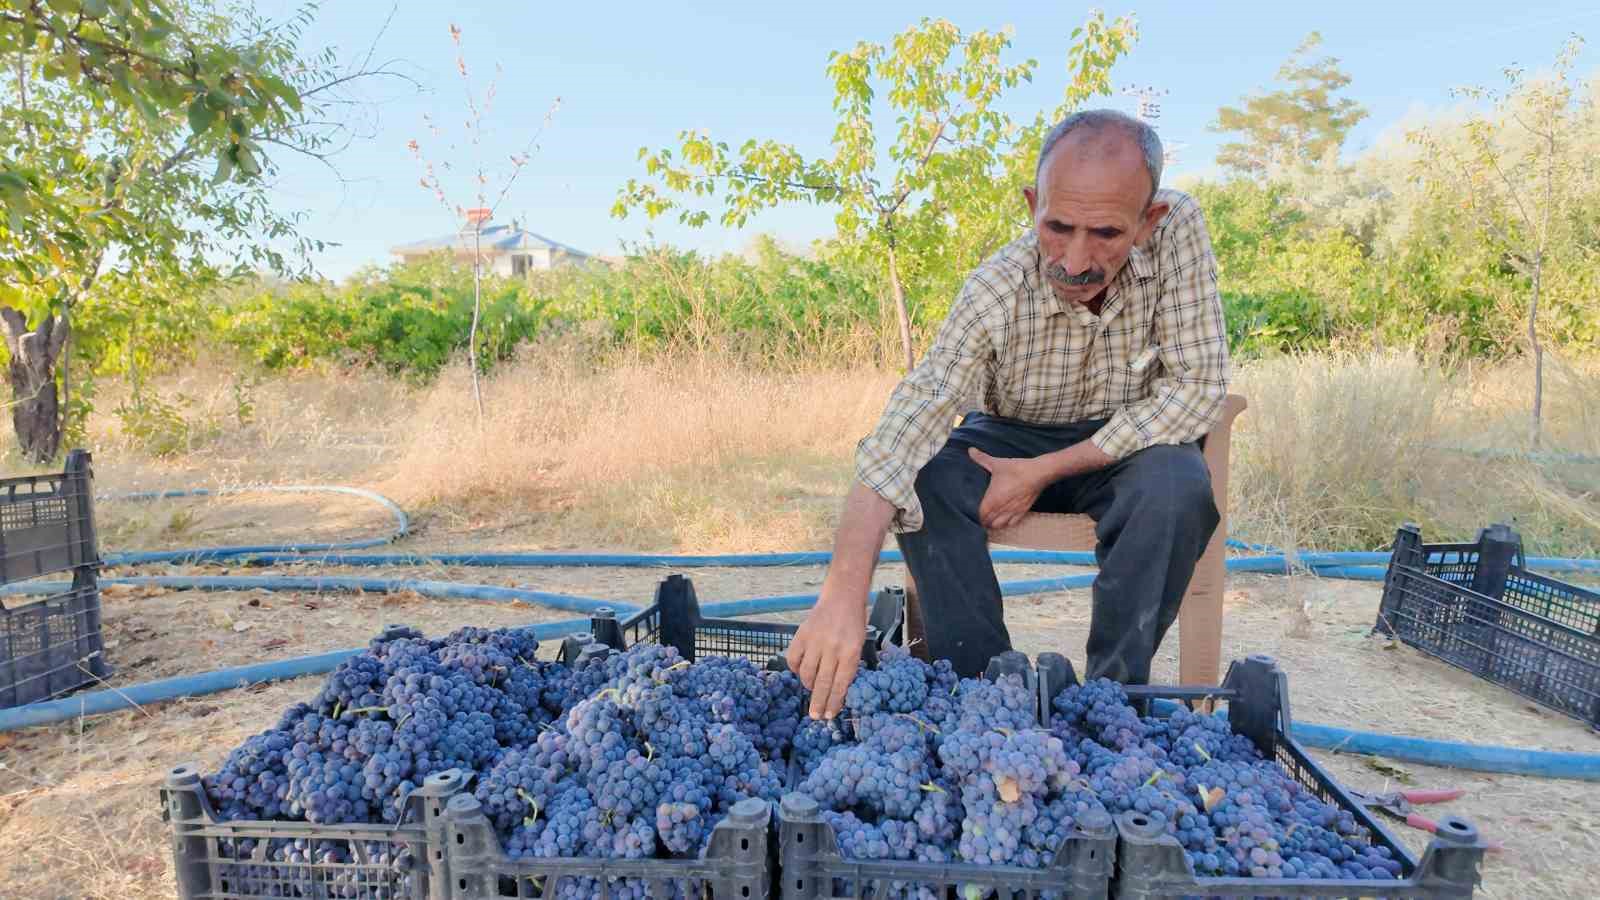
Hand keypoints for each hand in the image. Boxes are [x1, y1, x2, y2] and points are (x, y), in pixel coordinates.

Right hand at [785, 580, 866, 719]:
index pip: (841, 683)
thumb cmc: (854, 624)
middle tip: (815, 716)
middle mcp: (832, 647)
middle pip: (823, 682)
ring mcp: (815, 640)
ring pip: (807, 673)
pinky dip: (796, 668)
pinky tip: (801, 671)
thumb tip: (836, 692)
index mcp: (851, 651)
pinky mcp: (801, 634)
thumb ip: (848, 666)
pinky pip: (793, 658)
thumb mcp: (859, 645)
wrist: (842, 597)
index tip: (829, 715)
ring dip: (808, 685)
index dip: (834, 702)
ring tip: (811, 689)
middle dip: (818, 702)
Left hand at [968, 448, 1047, 529]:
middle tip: (980, 516)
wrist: (1038, 473)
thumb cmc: (1016, 469)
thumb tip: (970, 450)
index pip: (980, 515)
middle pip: (988, 522)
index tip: (973, 512)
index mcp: (992, 499)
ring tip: (990, 519)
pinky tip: (1004, 519)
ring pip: (999, 525)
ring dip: (993, 524)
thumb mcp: (996, 463)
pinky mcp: (1022, 511)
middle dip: (983, 521)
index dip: (975, 515)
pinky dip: (1006, 523)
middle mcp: (1001, 508)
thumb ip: (981, 458)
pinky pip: (1012, 523)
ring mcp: (1012, 511)